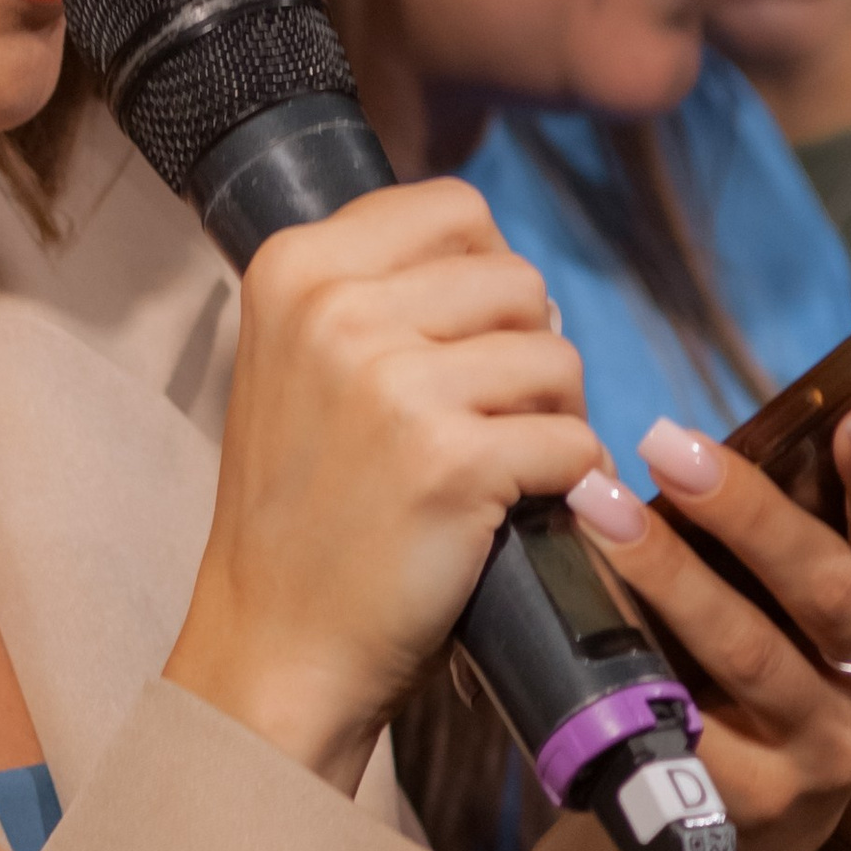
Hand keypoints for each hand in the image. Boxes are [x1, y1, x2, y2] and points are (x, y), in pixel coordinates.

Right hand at [167, 182, 604, 794]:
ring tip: (515, 463)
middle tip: (498, 416)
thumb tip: (503, 263)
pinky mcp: (453, 462)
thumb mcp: (298, 362)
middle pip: (516, 280)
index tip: (470, 338)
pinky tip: (535, 508)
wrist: (275, 643)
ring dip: (558, 414)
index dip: (487, 273)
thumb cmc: (302, 509)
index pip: (454, 207)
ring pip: (557, 357)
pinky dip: (575, 478)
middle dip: (530, 349)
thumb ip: (375, 292)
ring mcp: (393, 385)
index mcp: (294, 268)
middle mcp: (337, 310)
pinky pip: (573, 440)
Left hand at [566, 400, 850, 850]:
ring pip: (750, 653)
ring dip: (669, 574)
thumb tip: (782, 415)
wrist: (757, 829)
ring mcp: (826, 754)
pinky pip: (686, 723)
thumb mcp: (816, 608)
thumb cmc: (782, 671)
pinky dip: (635, 661)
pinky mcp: (755, 804)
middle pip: (827, 590)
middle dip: (746, 512)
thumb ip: (811, 527)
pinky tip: (585, 613)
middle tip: (667, 443)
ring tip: (599, 509)